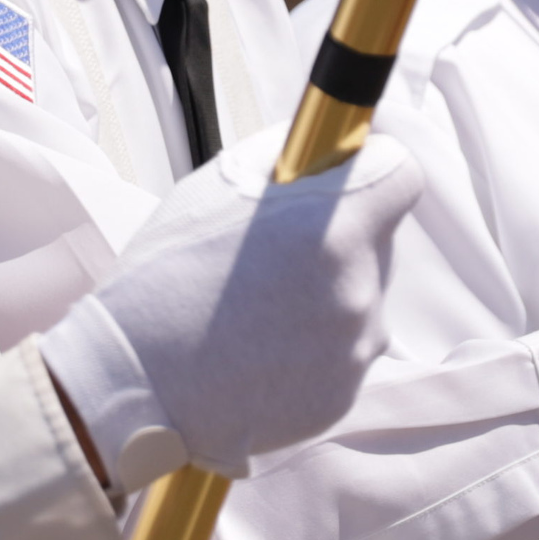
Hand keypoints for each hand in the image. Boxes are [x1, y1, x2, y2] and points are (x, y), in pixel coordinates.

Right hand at [41, 127, 430, 484]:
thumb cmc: (163, 280)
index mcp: (334, 227)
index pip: (402, 173)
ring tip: (256, 312)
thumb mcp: (213, 189)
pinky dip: (311, 349)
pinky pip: (341, 353)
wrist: (135, 384)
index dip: (375, 168)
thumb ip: (279, 158)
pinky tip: (258, 351)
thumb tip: (320, 144)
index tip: (351, 174)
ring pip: (359, 299)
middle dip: (338, 237)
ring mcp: (354, 349)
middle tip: (274, 254)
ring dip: (324, 296)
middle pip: (376, 241)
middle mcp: (358, 288)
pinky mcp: (342, 395)